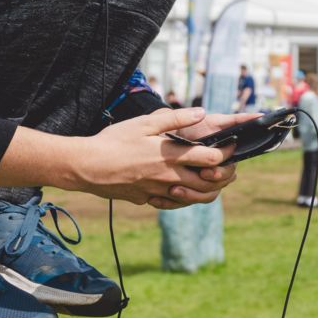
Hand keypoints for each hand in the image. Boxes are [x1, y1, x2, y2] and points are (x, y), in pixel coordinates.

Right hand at [68, 107, 242, 208]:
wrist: (86, 167)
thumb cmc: (114, 141)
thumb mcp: (144, 123)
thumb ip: (175, 119)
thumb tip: (201, 113)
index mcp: (170, 156)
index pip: (211, 158)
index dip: (226, 152)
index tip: (232, 144)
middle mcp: (169, 178)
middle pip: (209, 182)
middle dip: (225, 173)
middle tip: (231, 165)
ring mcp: (158, 192)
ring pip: (195, 197)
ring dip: (210, 189)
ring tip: (215, 178)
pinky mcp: (147, 200)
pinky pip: (175, 204)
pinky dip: (187, 198)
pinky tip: (187, 188)